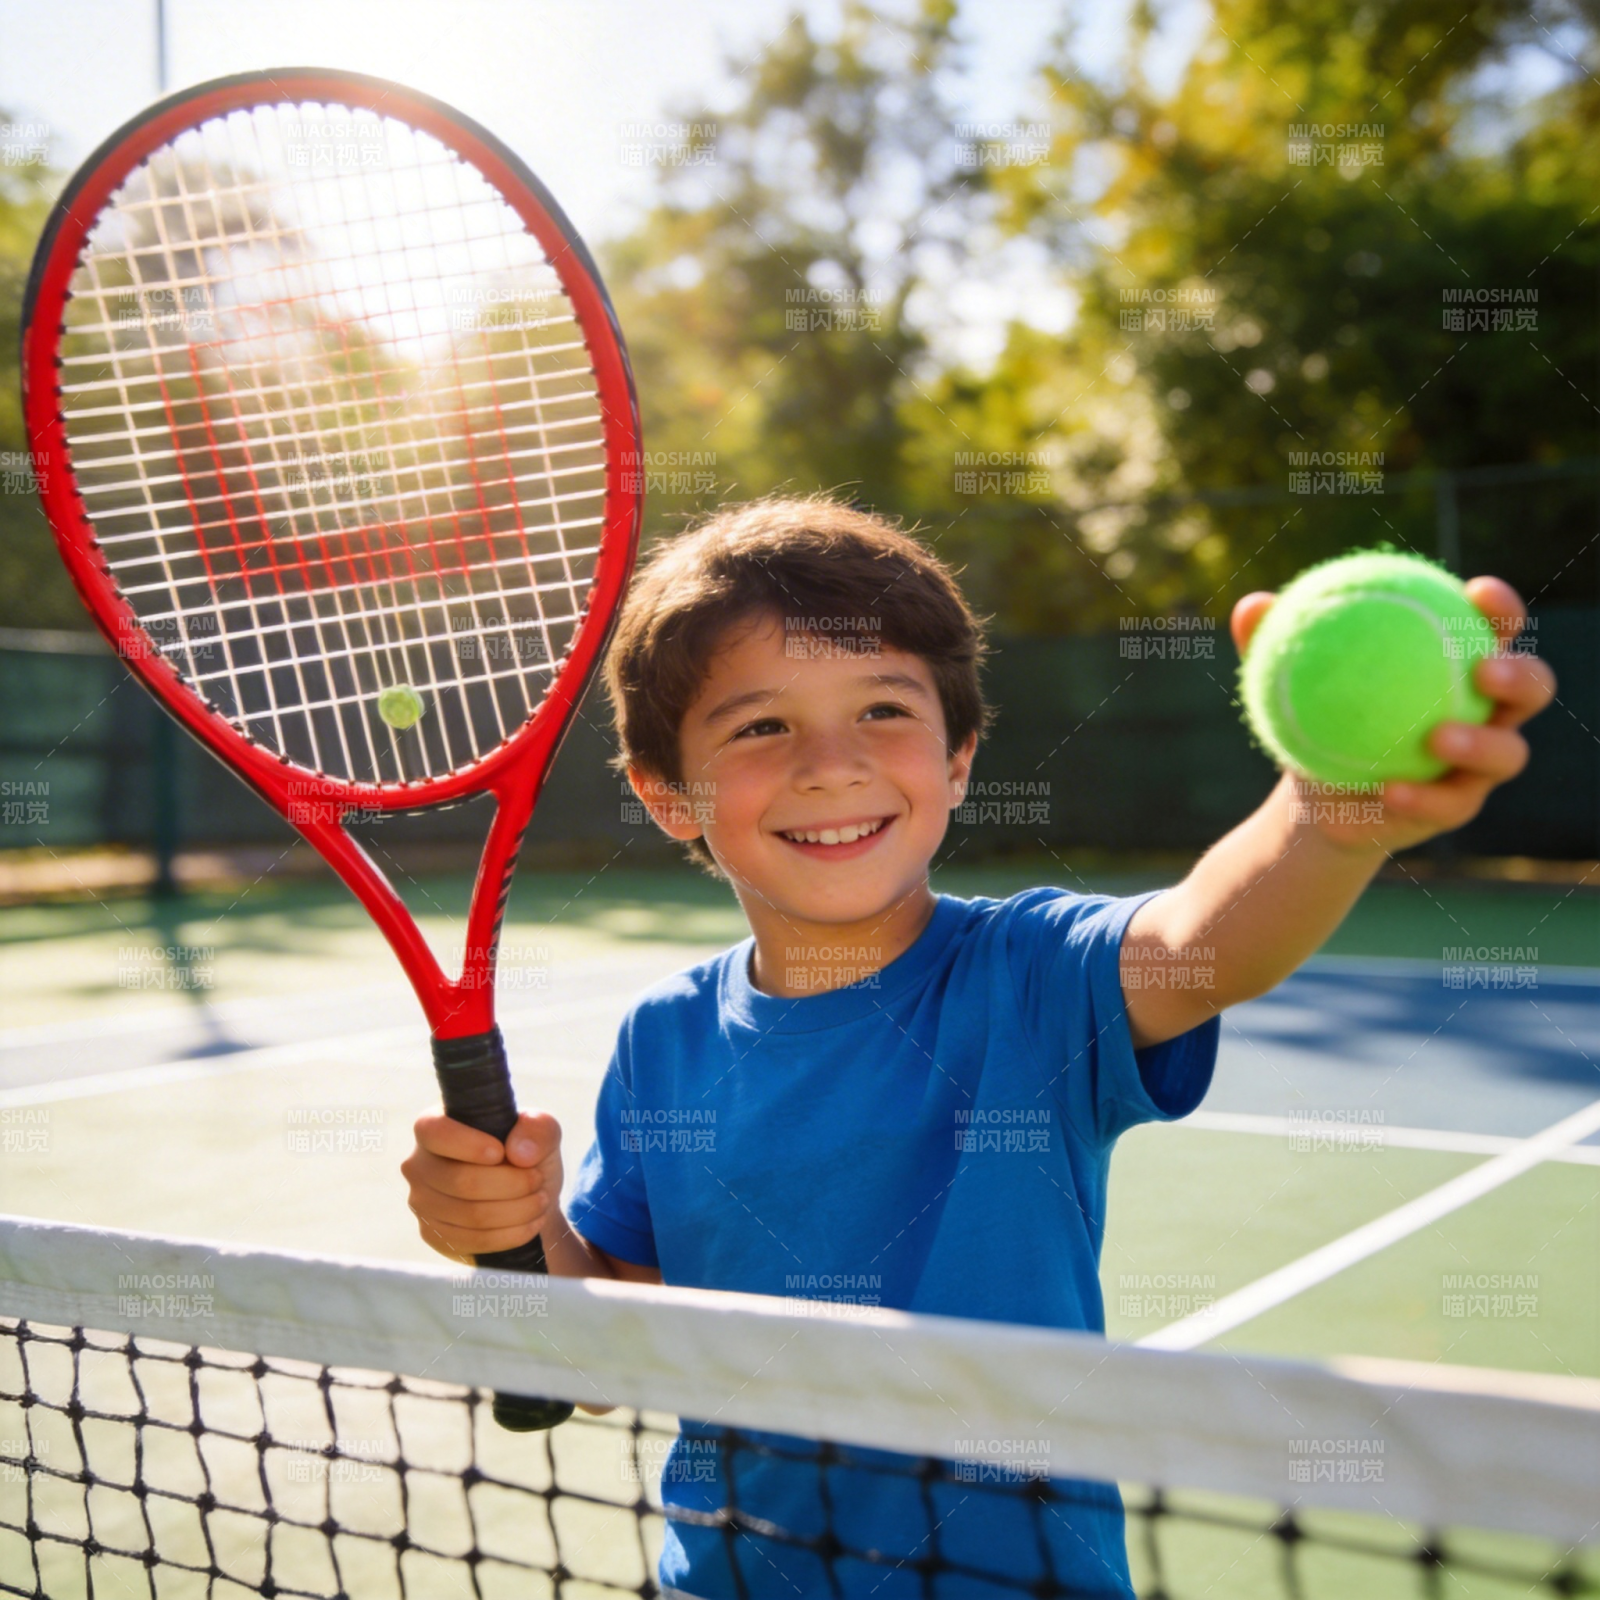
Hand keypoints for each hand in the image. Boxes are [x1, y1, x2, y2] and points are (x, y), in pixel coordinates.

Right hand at [401, 1109, 563, 1262]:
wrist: (527, 1196)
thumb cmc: (527, 1154)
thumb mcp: (541, 1132)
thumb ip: (537, 1128)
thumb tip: (518, 1152)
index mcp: (434, 1126)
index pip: (434, 1132)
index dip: (469, 1145)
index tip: (501, 1153)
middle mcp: (418, 1164)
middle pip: (462, 1181)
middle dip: (513, 1183)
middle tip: (538, 1180)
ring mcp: (421, 1202)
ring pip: (472, 1214)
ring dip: (518, 1210)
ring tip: (541, 1200)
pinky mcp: (434, 1235)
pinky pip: (475, 1240)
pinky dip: (512, 1233)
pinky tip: (531, 1222)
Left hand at [1230, 576, 1555, 853]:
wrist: (1317, 794)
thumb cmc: (1317, 716)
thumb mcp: (1292, 680)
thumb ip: (1280, 641)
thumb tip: (1252, 606)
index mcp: (1460, 663)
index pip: (1495, 627)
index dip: (1500, 608)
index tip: (1475, 592)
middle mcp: (1487, 712)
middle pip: (1531, 688)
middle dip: (1519, 675)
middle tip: (1482, 670)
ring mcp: (1479, 765)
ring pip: (1507, 754)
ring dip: (1479, 745)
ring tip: (1437, 737)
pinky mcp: (1456, 807)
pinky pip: (1447, 804)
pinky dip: (1420, 798)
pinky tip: (1386, 790)